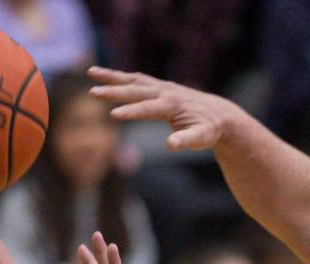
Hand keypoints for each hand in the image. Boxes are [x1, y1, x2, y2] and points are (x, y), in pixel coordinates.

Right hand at [87, 66, 239, 151]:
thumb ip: (187, 140)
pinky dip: (122, 77)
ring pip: (134, 79)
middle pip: (136, 90)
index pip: (148, 108)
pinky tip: (106, 76)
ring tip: (90, 72)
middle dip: (114, 91)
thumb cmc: (209, 129)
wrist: (219, 114)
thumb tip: (171, 145)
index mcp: (173, 105)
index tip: (113, 115)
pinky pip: (137, 79)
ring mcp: (162, 87)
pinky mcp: (160, 87)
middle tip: (92, 93)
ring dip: (112, 76)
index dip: (131, 111)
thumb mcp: (202, 138)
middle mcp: (166, 92)